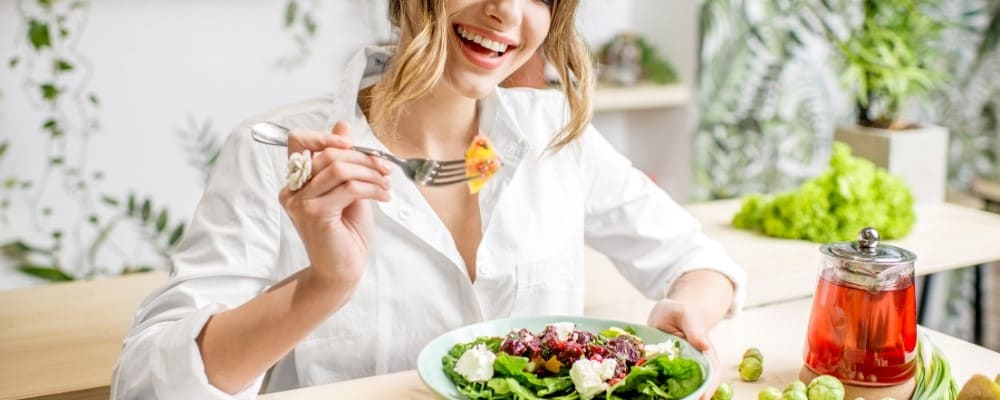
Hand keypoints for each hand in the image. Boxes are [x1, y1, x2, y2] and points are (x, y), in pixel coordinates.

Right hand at [279, 122, 391, 299]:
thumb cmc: (346, 232)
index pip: (297, 141)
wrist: (343, 270)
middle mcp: (292, 190)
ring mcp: (301, 202)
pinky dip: (372, 188)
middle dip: (362, 157)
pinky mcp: (315, 214)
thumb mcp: (348, 188)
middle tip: (384, 168)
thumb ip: (343, 160)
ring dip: (370, 172)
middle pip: (327, 154)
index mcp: (296, 181)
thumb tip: (343, 124)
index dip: (324, 135)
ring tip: (386, 183)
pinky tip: (384, 195)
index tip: (350, 143)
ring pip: (338, 168)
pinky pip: (348, 188)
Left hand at [647, 299, 721, 399]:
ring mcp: (679, 370)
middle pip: (698, 385)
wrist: (666, 314)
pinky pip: (663, 383)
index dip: (708, 388)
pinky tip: (650, 395)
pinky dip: (659, 390)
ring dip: (676, 395)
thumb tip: (705, 345)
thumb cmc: (679, 313)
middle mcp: (694, 365)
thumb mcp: (686, 314)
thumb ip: (694, 328)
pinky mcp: (664, 371)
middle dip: (692, 395)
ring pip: (681, 388)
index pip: (711, 373)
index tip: (702, 398)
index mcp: (705, 353)